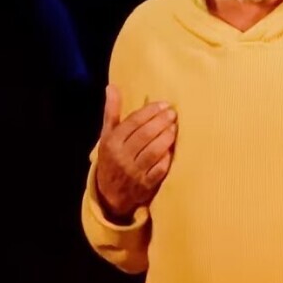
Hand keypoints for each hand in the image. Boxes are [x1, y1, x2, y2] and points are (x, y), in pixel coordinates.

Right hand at [95, 85, 176, 219]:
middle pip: (145, 135)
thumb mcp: (107, 136)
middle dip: (161, 122)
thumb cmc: (111, 158)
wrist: (109, 194)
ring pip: (153, 151)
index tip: (164, 104)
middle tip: (173, 114)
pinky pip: (159, 170)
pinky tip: (172, 149)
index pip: (133, 122)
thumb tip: (112, 87)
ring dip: (166, 138)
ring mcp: (133, 172)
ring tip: (174, 128)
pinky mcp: (145, 185)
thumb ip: (112, 111)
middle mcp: (121, 157)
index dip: (150, 111)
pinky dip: (166, 159)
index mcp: (111, 142)